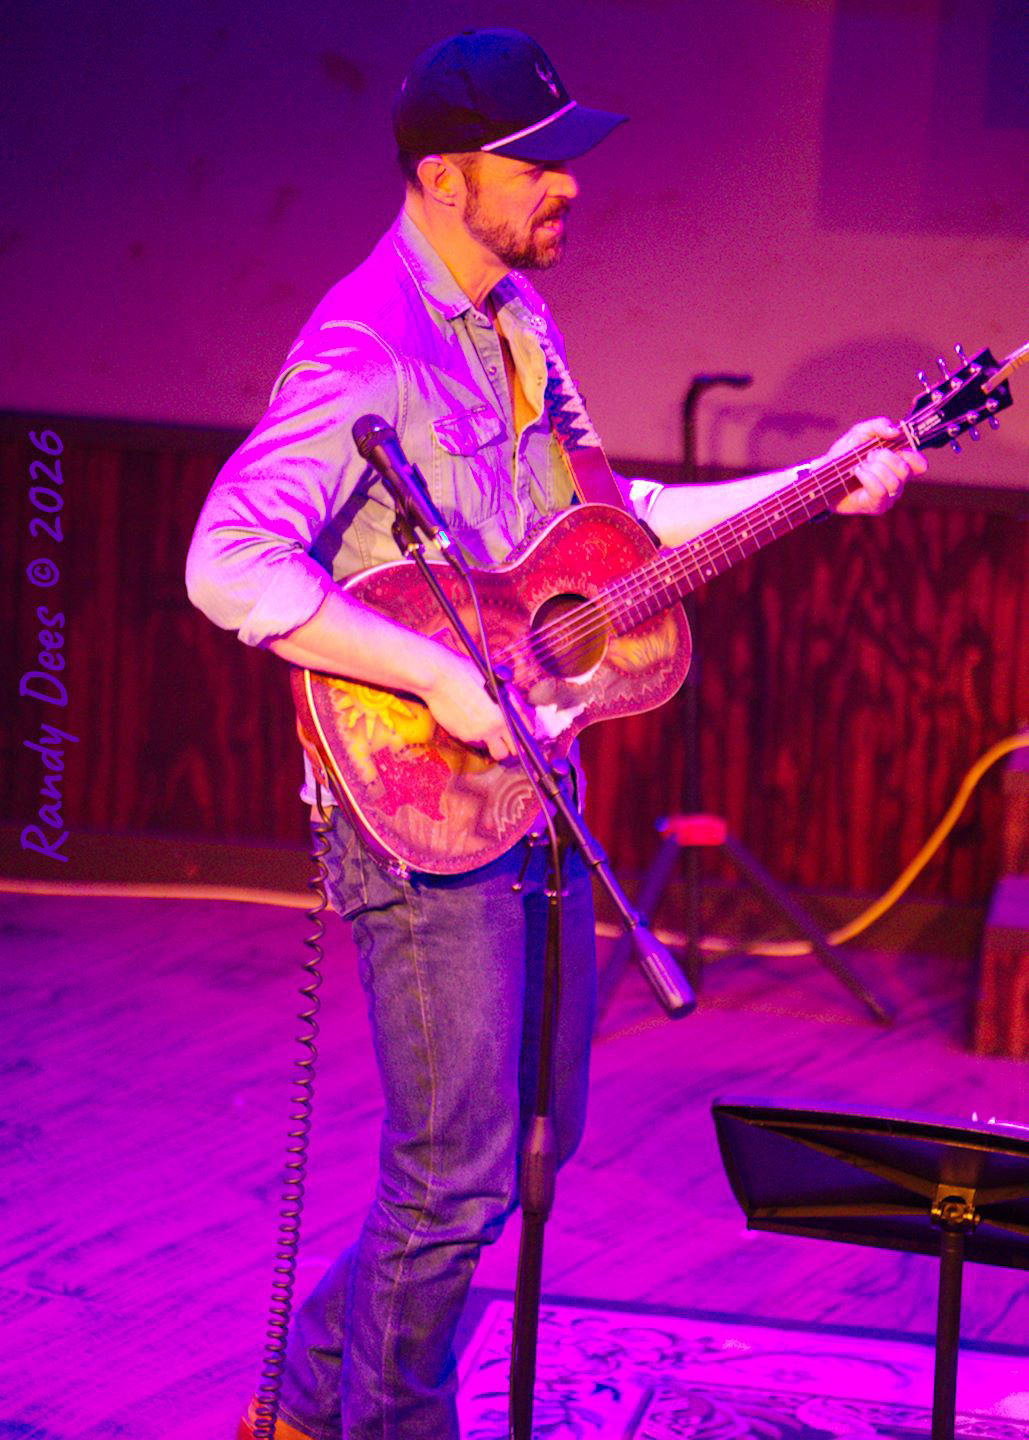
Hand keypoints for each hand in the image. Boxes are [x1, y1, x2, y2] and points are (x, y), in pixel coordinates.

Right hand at [420, 646, 531, 761]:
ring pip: (490, 748)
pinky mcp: (461, 736)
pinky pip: (474, 740)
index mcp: (505, 713)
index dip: (524, 734)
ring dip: (490, 741)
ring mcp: (476, 734)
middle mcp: (493, 727)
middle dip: (508, 745)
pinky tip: (468, 717)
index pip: (525, 733)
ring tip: (483, 723)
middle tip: (504, 737)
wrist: (437, 678)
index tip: (521, 733)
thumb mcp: (495, 683)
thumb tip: (520, 713)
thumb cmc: (464, 673)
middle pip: (509, 751)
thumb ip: (510, 701)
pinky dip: (473, 733)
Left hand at [818, 416, 926, 515]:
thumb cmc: (845, 455)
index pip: (920, 464)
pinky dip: (868, 478)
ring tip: (859, 466)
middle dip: (885, 457)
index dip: (911, 454)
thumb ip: (879, 425)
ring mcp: (888, 496)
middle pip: (906, 469)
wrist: (823, 474)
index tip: (893, 447)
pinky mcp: (876, 506)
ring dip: (874, 468)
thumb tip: (896, 431)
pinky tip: (858, 473)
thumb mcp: (861, 432)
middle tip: (868, 456)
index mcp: (899, 463)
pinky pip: (880, 492)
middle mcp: (898, 481)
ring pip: (894, 482)